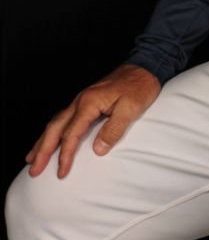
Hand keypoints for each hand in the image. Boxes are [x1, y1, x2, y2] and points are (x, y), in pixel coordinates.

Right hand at [25, 63, 160, 178]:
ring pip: (56, 121)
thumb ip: (113, 129)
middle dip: (42, 149)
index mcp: (89, 103)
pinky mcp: (87, 100)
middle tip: (33, 170)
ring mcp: (82, 99)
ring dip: (43, 140)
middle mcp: (81, 100)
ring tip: (32, 157)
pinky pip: (64, 117)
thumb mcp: (130, 109)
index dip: (65, 155)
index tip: (62, 172)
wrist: (145, 67)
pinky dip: (54, 130)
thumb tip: (97, 150)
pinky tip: (51, 137)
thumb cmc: (139, 87)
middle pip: (55, 127)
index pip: (71, 134)